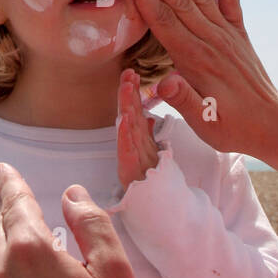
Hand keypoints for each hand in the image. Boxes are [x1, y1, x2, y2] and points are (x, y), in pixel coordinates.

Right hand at [117, 68, 158, 187]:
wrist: (153, 204)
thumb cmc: (150, 179)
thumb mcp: (152, 152)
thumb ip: (148, 135)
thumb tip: (149, 118)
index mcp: (141, 139)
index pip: (136, 110)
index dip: (133, 92)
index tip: (132, 73)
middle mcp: (134, 144)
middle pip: (130, 114)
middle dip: (128, 93)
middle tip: (127, 73)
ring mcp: (132, 155)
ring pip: (129, 127)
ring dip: (127, 106)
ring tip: (126, 87)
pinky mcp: (130, 168)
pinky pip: (128, 149)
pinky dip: (126, 134)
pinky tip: (124, 120)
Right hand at [126, 0, 277, 158]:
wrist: (272, 124)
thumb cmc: (232, 127)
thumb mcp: (204, 123)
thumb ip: (183, 100)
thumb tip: (163, 84)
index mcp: (195, 60)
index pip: (164, 20)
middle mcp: (210, 40)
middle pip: (178, 0)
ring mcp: (226, 34)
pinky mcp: (238, 33)